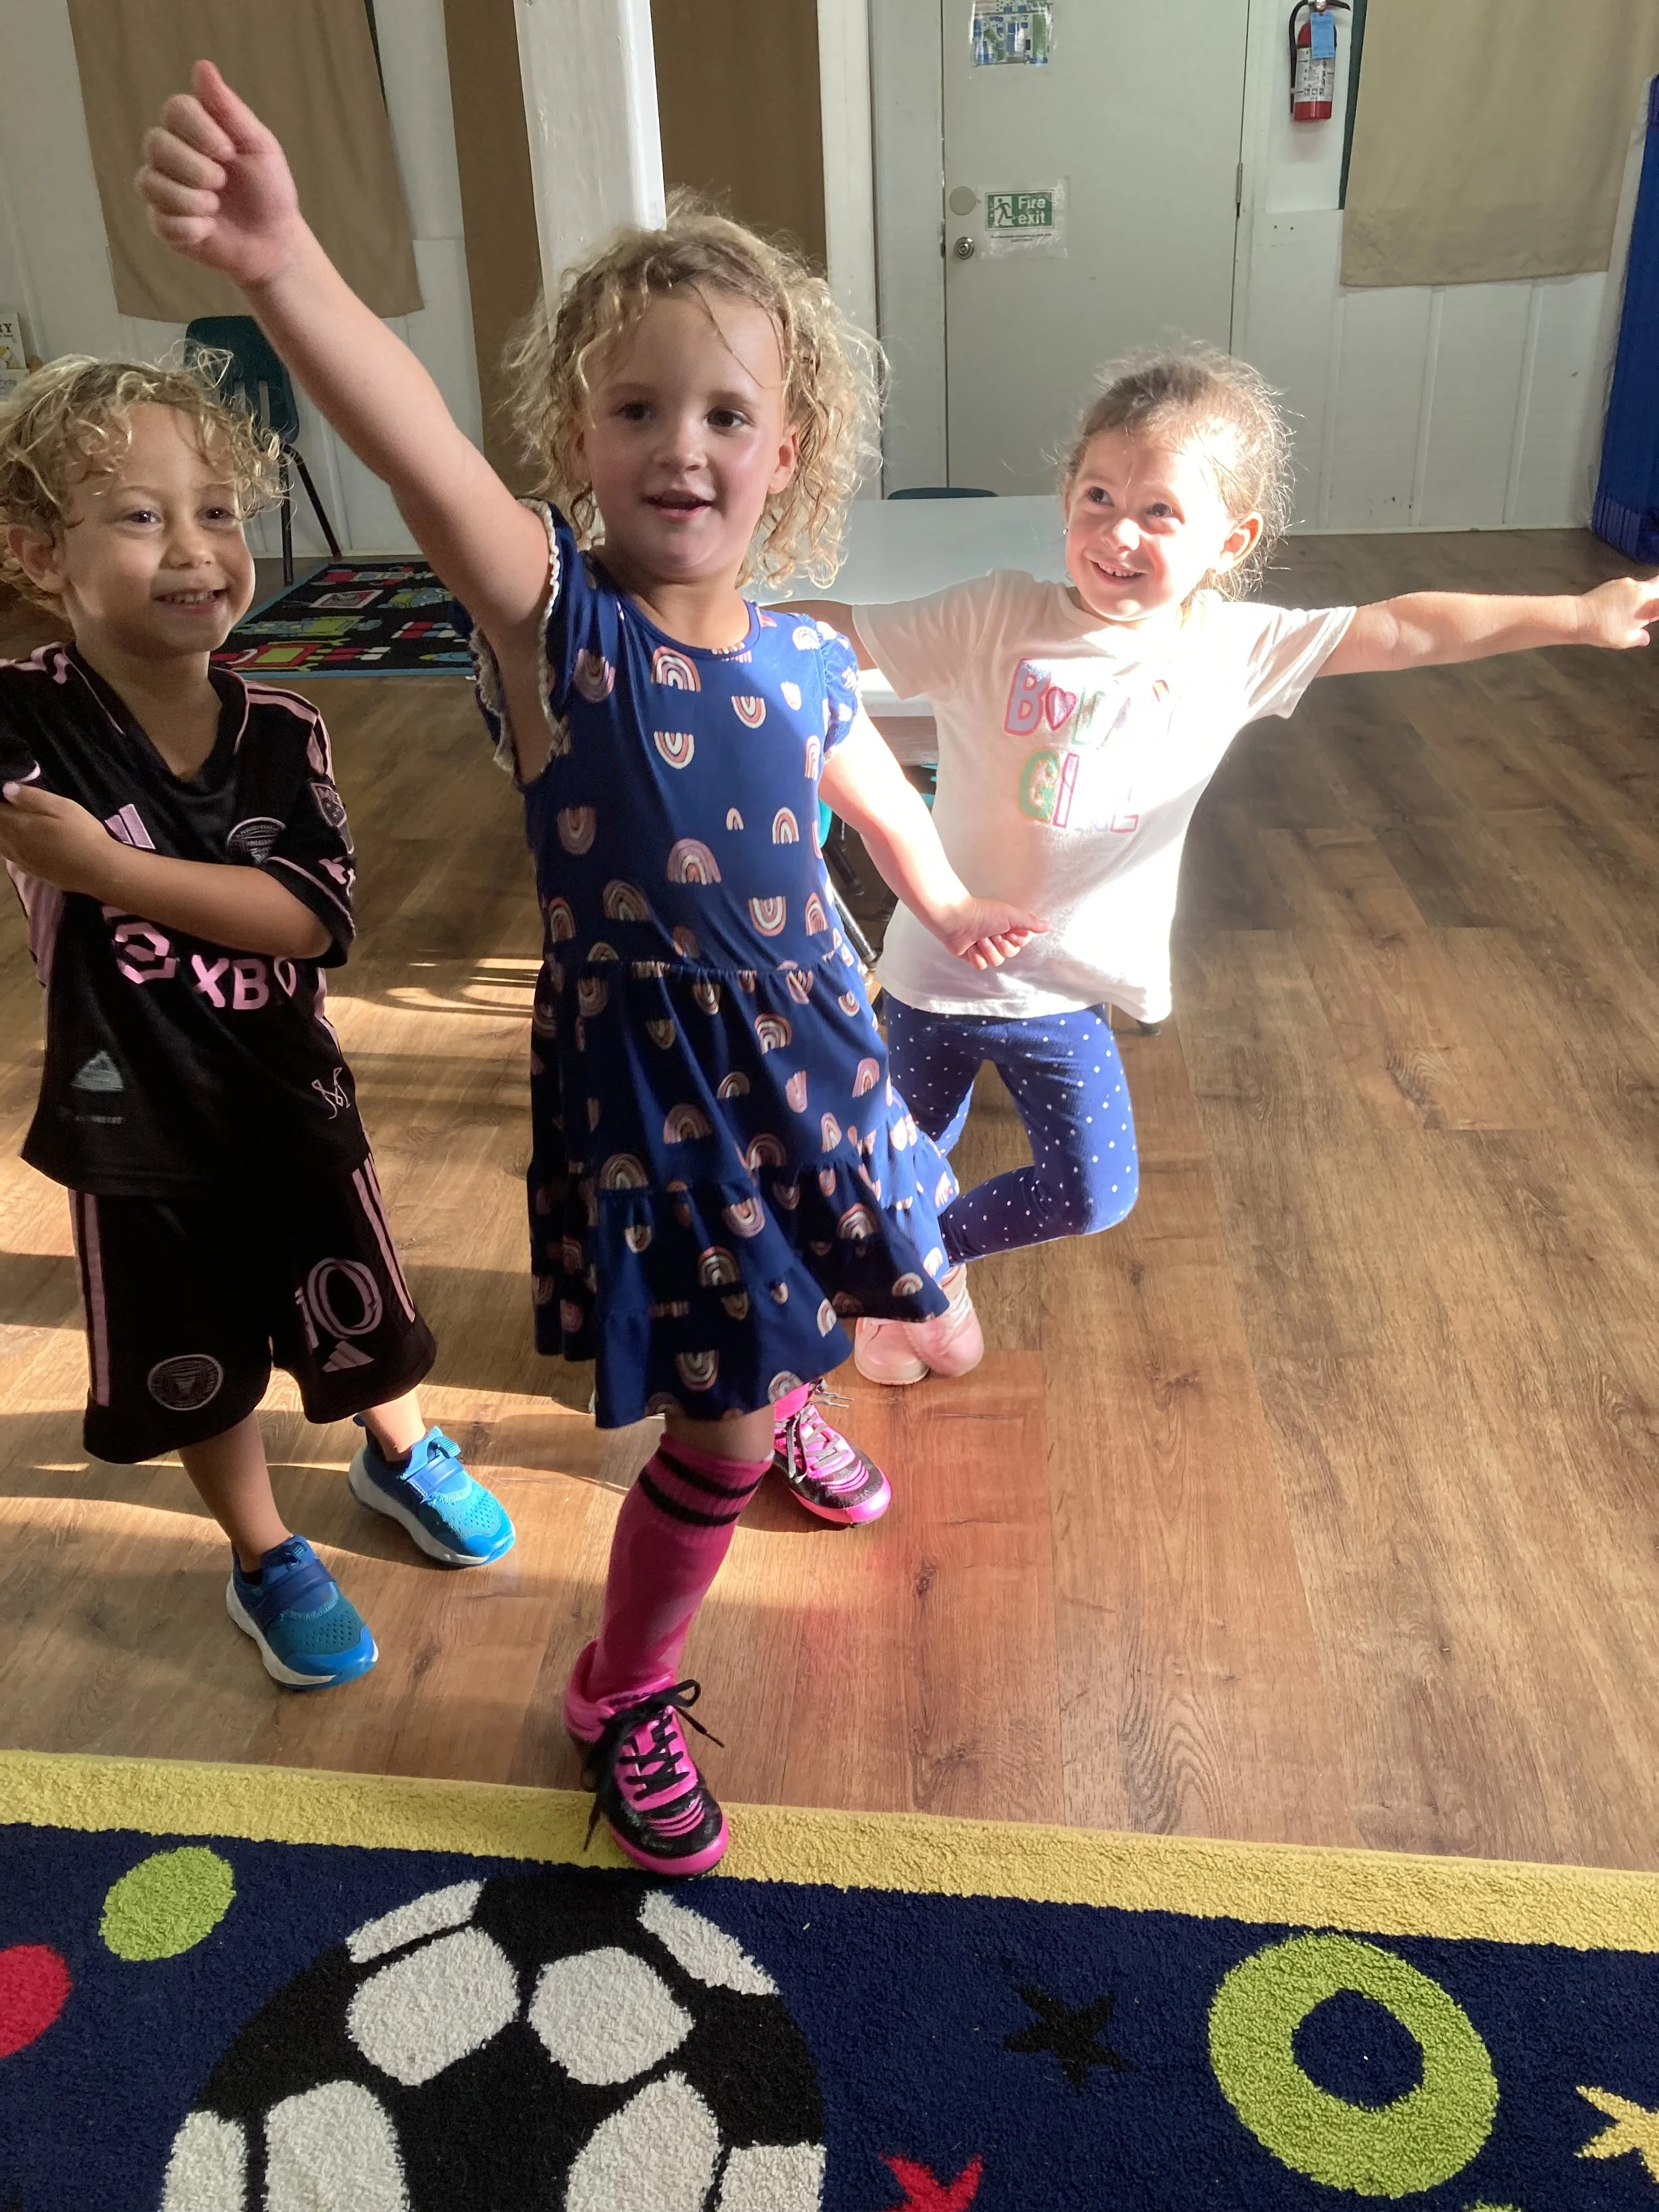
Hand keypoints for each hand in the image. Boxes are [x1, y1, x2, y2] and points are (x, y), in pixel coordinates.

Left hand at [0, 783, 120, 898]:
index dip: (0, 801)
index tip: (7, 795)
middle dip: (1, 816)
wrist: (99, 871)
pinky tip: (21, 843)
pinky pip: (10, 856)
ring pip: (0, 843)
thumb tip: (7, 789)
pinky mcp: (30, 871)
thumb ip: (33, 797)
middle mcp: (13, 844)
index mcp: (19, 825)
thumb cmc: (84, 834)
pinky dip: (9, 846)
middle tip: (13, 808)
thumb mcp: (63, 807)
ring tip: (15, 823)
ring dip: (3, 832)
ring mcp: (21, 860)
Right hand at [135, 59, 302, 287]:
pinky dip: (192, 228)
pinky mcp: (163, 224)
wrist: (274, 241)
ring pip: (149, 182)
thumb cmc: (269, 189)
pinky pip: (161, 221)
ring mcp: (163, 188)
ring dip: (191, 199)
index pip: (175, 109)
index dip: (199, 130)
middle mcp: (170, 153)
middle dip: (196, 168)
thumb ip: (229, 109)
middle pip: (155, 143)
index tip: (229, 151)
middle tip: (224, 182)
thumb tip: (202, 66)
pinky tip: (209, 230)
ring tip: (216, 208)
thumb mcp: (259, 146)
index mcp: (193, 128)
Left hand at [934, 897, 1047, 970]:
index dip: (1016, 940)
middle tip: (992, 934)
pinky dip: (976, 957)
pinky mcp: (972, 956)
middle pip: (1011, 954)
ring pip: (996, 962)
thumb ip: (1030, 923)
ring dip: (988, 950)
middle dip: (1001, 945)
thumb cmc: (984, 913)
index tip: (1009, 931)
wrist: (958, 920)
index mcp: (1008, 927)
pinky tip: (970, 947)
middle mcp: (998, 937)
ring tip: (979, 939)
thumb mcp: (1011, 915)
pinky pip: (981, 966)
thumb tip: (1048, 926)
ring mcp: (985, 948)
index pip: (1022, 943)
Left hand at [1579, 576, 1658, 649]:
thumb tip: (1644, 638)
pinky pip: (1625, 589)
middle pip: (1655, 586)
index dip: (1658, 605)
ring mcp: (1625, 583)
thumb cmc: (1603, 629)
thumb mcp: (1626, 640)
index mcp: (1647, 601)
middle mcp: (1638, 588)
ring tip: (1625, 616)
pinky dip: (1625, 597)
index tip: (1654, 613)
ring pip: (1639, 589)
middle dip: (1653, 598)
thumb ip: (1639, 637)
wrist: (1578, 617)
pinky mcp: (1612, 583)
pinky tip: (1615, 611)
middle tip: (1647, 613)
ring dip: (1638, 599)